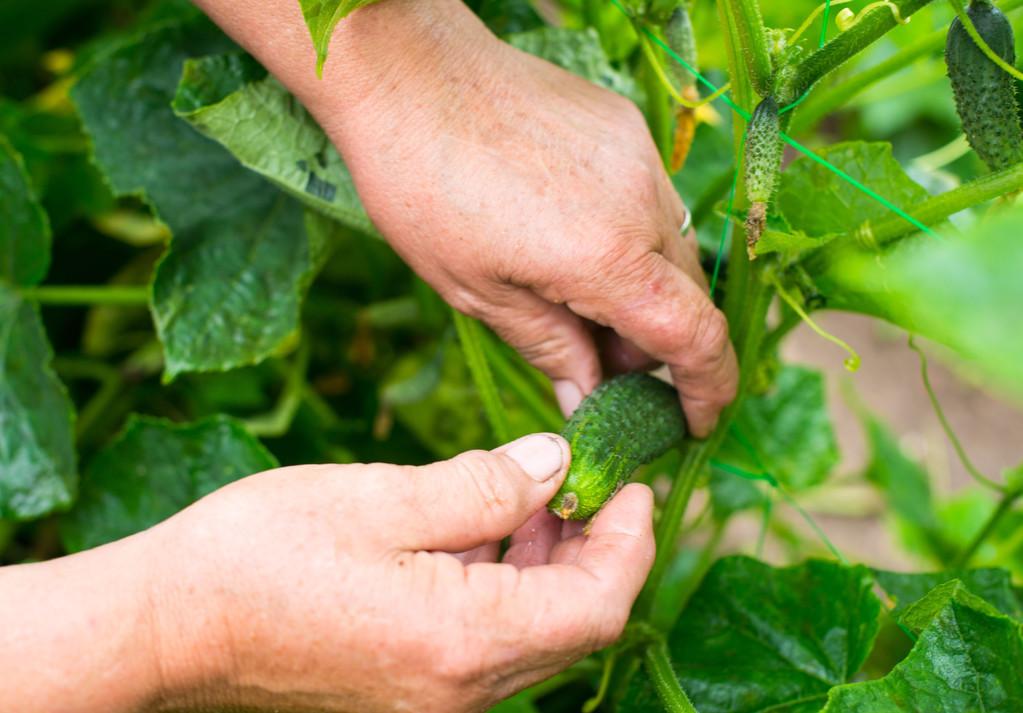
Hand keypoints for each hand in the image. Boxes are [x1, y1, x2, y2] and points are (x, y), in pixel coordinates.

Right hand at [136, 434, 653, 711]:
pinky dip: (503, 588)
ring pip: (533, 635)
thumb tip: (555, 462)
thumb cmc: (258, 557)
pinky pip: (488, 645)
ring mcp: (434, 701)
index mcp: (464, 642)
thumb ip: (482, 485)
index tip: (626, 480)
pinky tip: (479, 536)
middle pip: (574, 625)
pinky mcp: (409, 693)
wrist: (168, 629)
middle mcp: (461, 691)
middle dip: (593, 547)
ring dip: (548, 566)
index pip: (598, 604)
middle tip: (583, 478)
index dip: (629, 539)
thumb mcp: (380, 499)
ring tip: (530, 497)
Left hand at [316, 1, 738, 434]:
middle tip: (602, 367)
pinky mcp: (628, 130)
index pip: (696, 337)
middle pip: (688, 298)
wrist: (412, 76)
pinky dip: (631, 242)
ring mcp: (641, 159)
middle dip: (659, 347)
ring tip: (578, 302)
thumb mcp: (478, 292)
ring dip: (645, 293)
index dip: (709, 389)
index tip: (695, 421)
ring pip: (672, 251)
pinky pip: (652, 204)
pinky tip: (573, 241)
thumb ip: (550, 349)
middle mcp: (642, 204)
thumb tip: (589, 401)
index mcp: (606, 257)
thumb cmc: (425, 190)